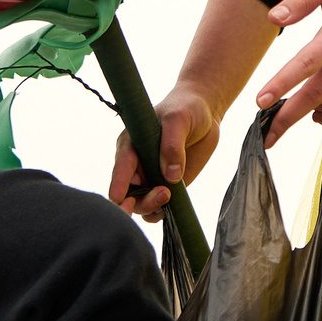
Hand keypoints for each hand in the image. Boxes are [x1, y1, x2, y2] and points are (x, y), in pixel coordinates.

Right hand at [107, 84, 222, 221]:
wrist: (203, 113)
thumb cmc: (185, 108)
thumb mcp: (178, 119)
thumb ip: (172, 145)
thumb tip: (171, 176)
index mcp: (130, 145)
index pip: (121, 167)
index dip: (118, 185)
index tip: (119, 199)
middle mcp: (135, 164)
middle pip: (127, 192)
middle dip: (139, 200)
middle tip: (163, 195)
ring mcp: (150, 177)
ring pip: (140, 203)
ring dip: (151, 207)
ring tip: (169, 195)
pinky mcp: (166, 185)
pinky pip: (157, 207)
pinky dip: (160, 212)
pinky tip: (171, 206)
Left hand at [254, 0, 321, 141]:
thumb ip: (299, 0)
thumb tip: (273, 18)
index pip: (305, 65)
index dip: (281, 85)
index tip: (261, 102)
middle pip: (316, 95)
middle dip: (288, 117)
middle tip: (266, 135)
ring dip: (308, 115)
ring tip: (286, 116)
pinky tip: (317, 115)